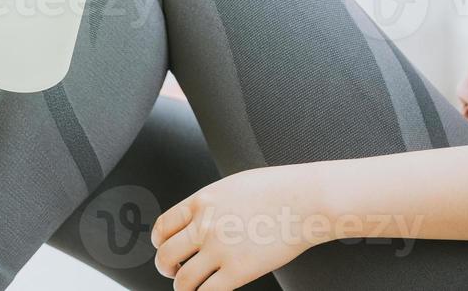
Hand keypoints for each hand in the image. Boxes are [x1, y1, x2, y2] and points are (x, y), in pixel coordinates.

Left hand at [150, 164, 329, 289]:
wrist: (307, 199)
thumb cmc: (279, 189)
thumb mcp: (234, 186)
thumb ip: (211, 204)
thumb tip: (197, 221)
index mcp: (203, 201)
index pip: (162, 227)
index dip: (160, 243)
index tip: (166, 249)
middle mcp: (206, 225)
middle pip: (166, 256)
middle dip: (167, 268)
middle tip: (175, 271)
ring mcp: (220, 249)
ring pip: (183, 281)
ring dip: (185, 287)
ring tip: (195, 285)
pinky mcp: (238, 271)